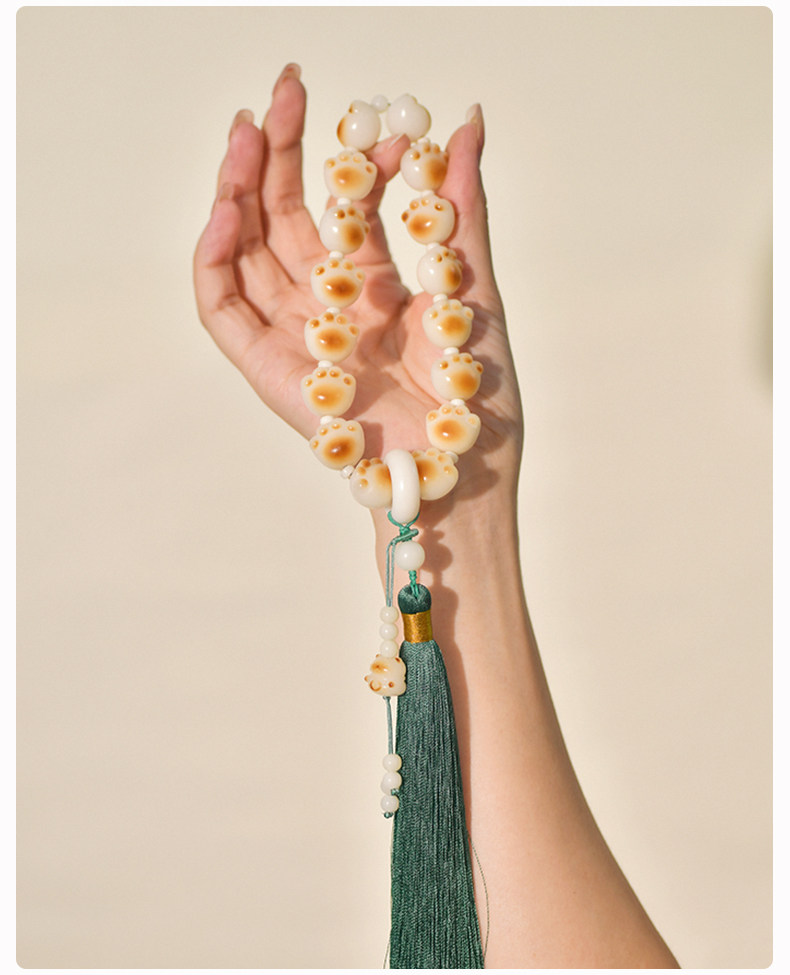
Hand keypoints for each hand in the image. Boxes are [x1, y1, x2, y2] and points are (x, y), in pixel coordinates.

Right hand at [193, 64, 522, 514]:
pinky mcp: (263, 368)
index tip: (383, 122)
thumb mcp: (472, 286)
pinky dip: (215, 258)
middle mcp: (326, 305)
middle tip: (285, 88)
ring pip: (245, 250)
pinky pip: (221, 306)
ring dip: (240, 188)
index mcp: (372, 287)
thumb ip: (461, 207)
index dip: (351, 157)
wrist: (461, 469)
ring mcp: (291, 334)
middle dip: (280, 152)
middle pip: (283, 217)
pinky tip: (230, 208)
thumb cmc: (477, 394)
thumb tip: (468, 120)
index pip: (342, 205)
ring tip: (249, 129)